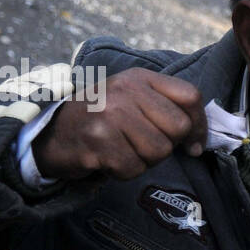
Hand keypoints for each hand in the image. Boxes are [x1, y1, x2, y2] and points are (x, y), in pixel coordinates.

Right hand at [33, 69, 206, 181]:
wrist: (50, 132)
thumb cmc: (100, 119)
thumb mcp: (132, 100)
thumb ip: (167, 109)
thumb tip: (198, 143)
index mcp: (139, 78)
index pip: (190, 97)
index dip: (199, 125)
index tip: (193, 144)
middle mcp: (125, 91)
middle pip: (178, 128)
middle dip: (166, 145)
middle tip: (142, 144)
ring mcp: (109, 114)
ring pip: (158, 152)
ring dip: (144, 161)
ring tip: (123, 150)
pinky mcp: (97, 141)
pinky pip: (134, 168)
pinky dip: (124, 171)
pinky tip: (108, 159)